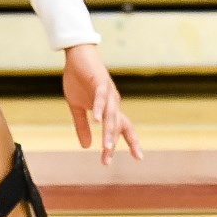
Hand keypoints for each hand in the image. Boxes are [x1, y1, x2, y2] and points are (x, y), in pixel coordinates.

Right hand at [61, 44, 142, 164]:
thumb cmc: (79, 80)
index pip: (122, 128)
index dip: (131, 142)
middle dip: (112, 143)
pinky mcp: (100, 82)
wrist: (78, 55)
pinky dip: (99, 109)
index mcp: (110, 109)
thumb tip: (86, 147)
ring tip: (106, 148)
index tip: (139, 158)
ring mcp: (108, 92)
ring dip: (108, 132)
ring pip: (110, 115)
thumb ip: (82, 126)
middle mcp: (113, 102)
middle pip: (117, 126)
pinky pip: (100, 97)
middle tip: (107, 160)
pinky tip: (96, 120)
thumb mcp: (77, 106)